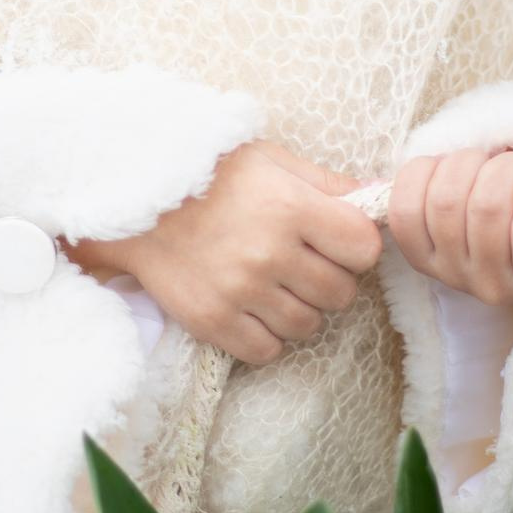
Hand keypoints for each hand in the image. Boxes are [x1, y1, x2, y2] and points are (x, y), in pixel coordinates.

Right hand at [60, 139, 381, 366]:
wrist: (134, 200)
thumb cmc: (209, 174)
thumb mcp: (270, 161)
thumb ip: (327, 182)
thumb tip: (378, 195)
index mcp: (292, 208)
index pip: (364, 249)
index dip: (355, 247)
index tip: (336, 241)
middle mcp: (270, 253)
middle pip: (340, 293)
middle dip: (328, 280)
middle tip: (300, 263)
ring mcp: (241, 291)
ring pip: (307, 326)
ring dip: (299, 310)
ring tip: (273, 286)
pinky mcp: (213, 321)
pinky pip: (267, 350)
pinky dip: (266, 336)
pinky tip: (251, 309)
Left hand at [387, 146, 512, 314]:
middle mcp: (496, 291)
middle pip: (486, 209)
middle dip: (504, 168)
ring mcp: (451, 275)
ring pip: (445, 201)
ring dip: (467, 164)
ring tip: (484, 168)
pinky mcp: (417, 255)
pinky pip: (405, 207)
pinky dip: (424, 172)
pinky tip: (446, 171)